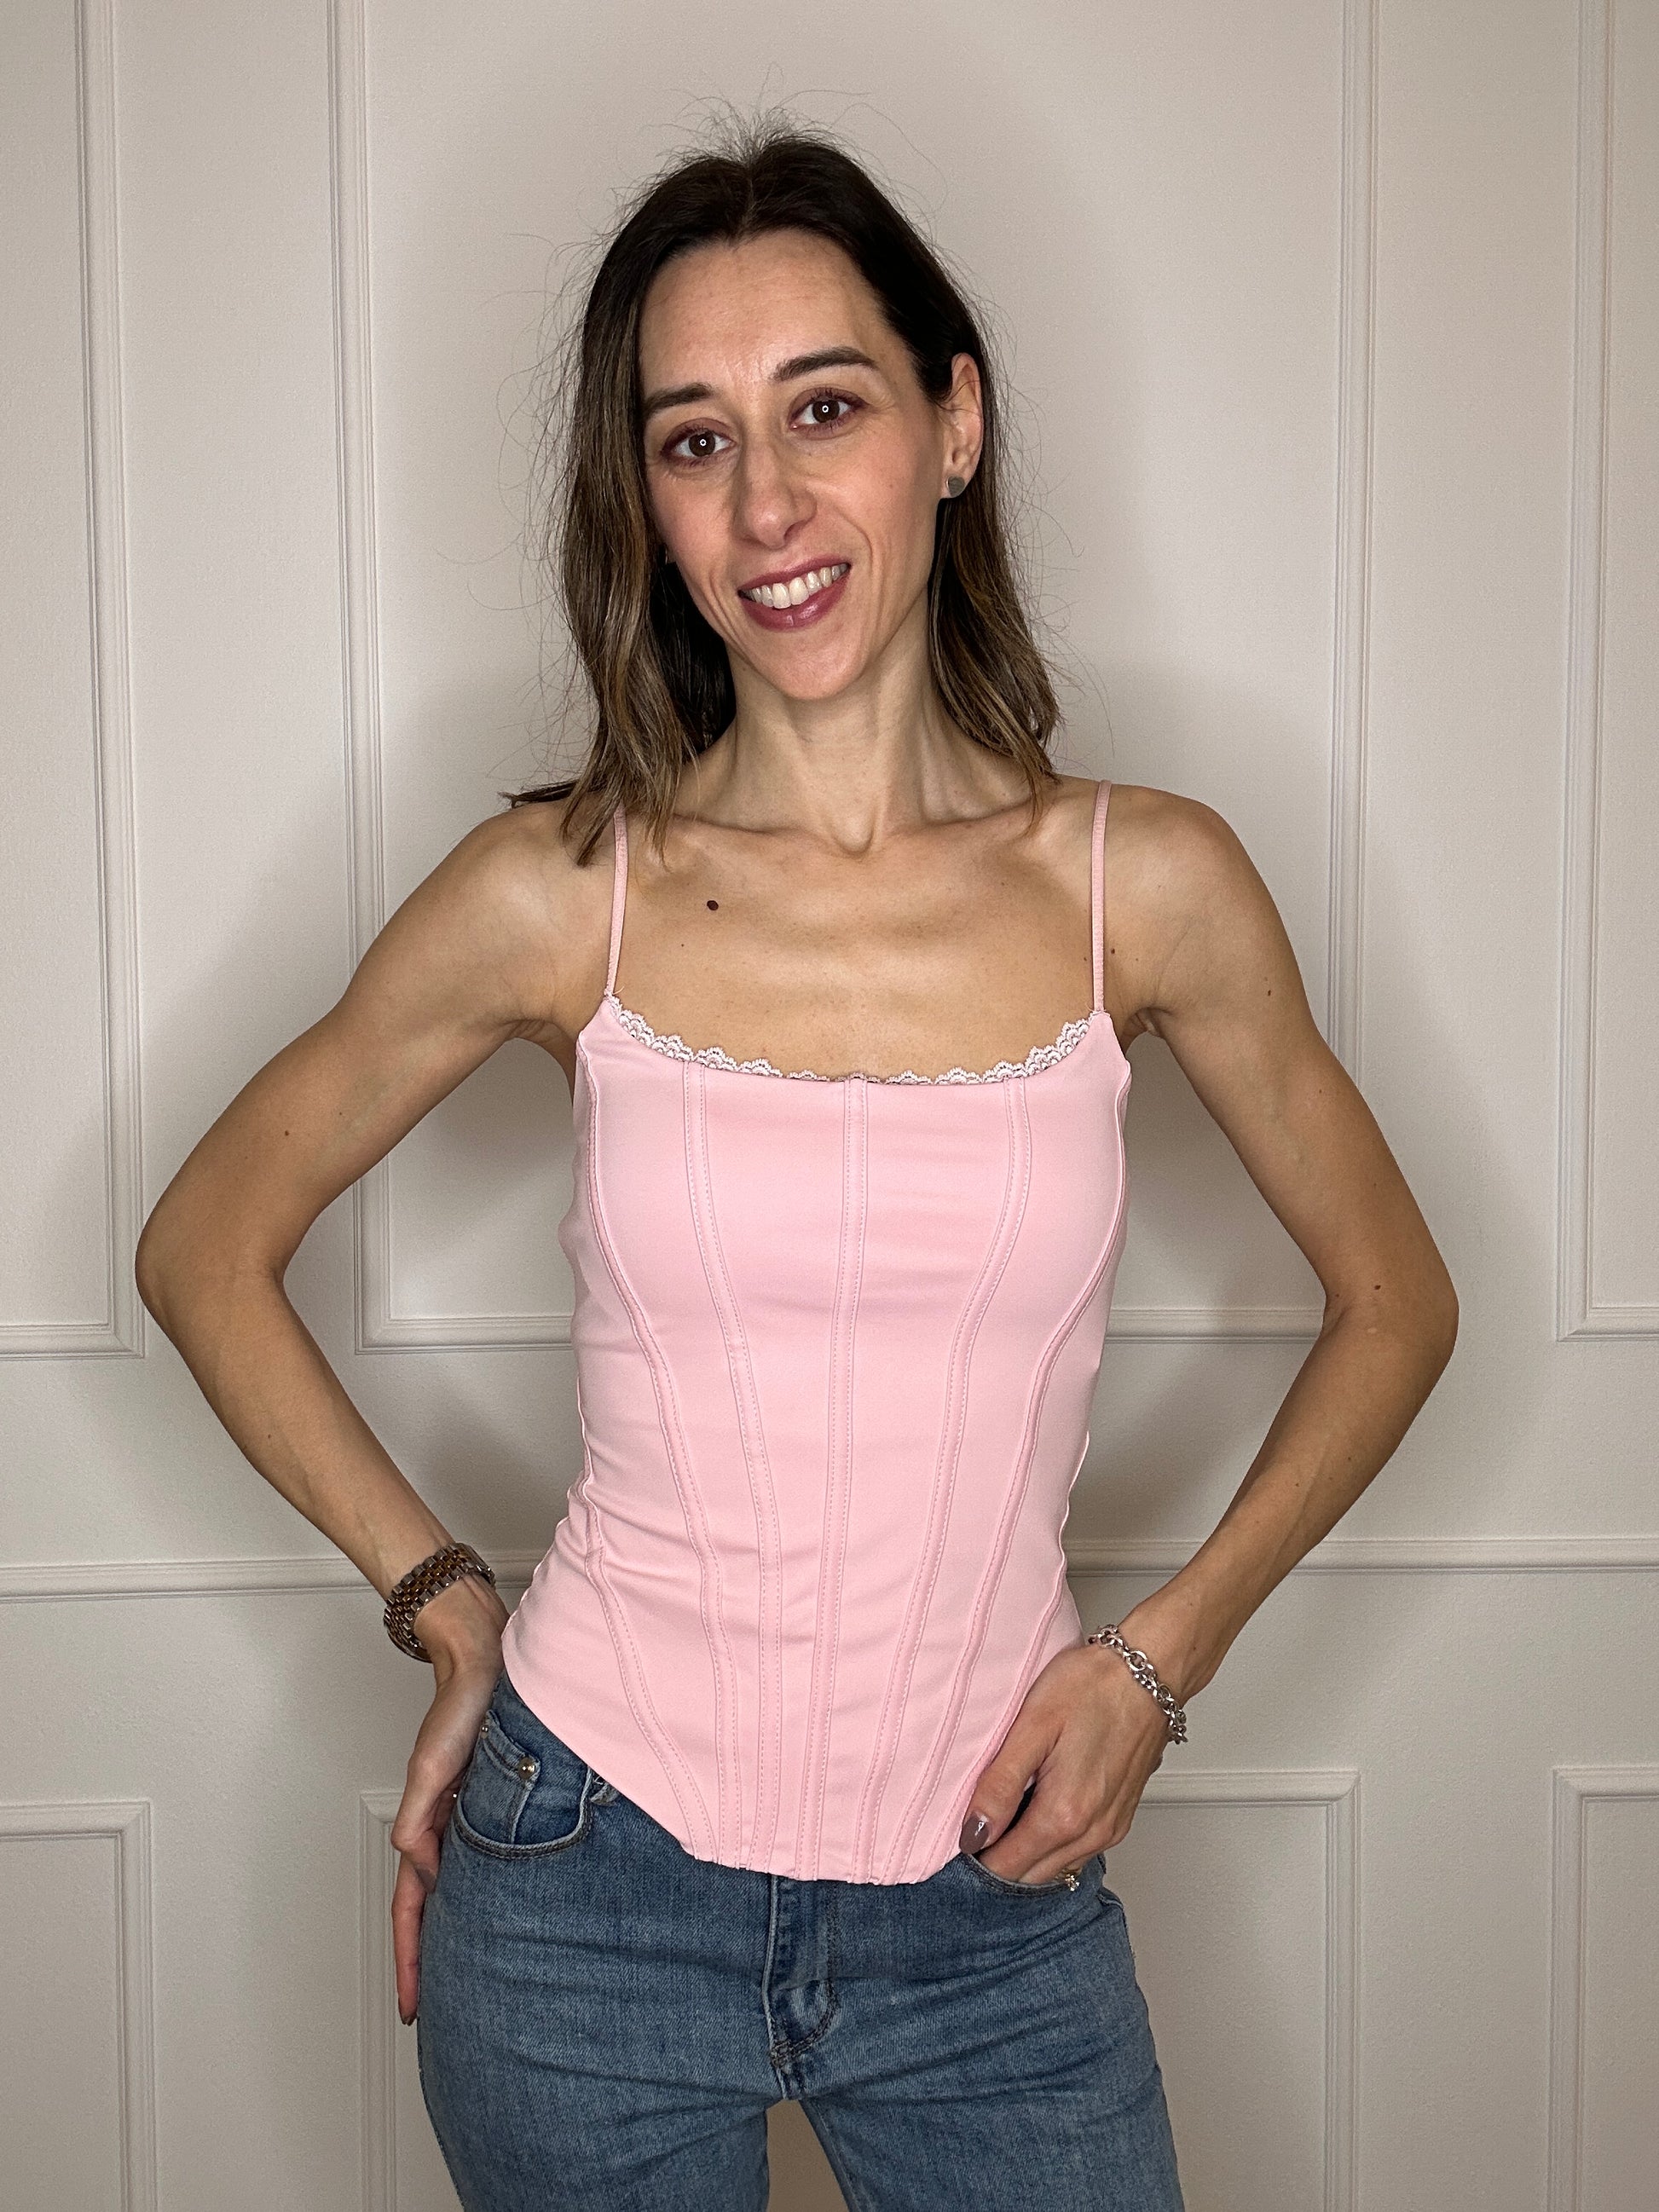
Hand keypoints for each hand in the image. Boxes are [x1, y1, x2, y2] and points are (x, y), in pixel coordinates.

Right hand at [388, 1574, 508, 2024]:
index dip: (411, 1960)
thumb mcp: (435, 1765)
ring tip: (469, 1980)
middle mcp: (444, 1829)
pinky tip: (503, 1913)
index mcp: (426, 1826)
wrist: (486, 1660)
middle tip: (438, 2014)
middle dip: (429, 1963)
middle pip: (431, 1911)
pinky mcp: (493, 1804)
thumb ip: (421, 1817)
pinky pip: (484, 1863)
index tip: (412, 2007)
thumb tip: (424, 1868)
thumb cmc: (462, 1705)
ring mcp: (467, 1819)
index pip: (413, 1909)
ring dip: (456, 1932)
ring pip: (457, 1892)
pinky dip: (485, 1895)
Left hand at [957, 1625, 1181, 1884]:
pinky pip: (1077, 1852)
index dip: (976, 1855)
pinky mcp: (1120, 1818)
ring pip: (1054, 1868)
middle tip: (978, 1817)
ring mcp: (1110, 1829)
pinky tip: (1039, 1805)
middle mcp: (1092, 1833)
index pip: (1006, 1867)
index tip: (961, 1829)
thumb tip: (973, 1832)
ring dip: (1026, 1851)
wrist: (1150, 1671)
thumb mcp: (1032, 1725)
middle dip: (999, 1857)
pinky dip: (1052, 1842)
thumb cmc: (1093, 1686)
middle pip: (1029, 1875)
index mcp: (1065, 1814)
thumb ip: (1001, 1784)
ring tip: (1008, 1807)